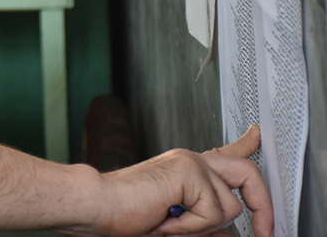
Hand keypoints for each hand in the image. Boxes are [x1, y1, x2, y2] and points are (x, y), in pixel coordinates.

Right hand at [88, 125, 270, 236]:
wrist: (98, 205)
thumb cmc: (124, 214)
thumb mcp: (177, 225)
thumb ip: (205, 225)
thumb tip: (232, 236)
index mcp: (186, 169)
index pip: (224, 152)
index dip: (246, 143)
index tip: (257, 135)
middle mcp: (191, 160)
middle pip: (247, 171)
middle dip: (262, 206)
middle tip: (264, 232)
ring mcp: (191, 162)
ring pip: (231, 206)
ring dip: (204, 227)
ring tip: (171, 224)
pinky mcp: (188, 171)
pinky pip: (213, 212)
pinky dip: (193, 227)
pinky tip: (166, 220)